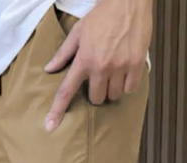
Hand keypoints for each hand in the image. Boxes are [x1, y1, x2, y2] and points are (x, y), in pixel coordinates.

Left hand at [44, 0, 152, 131]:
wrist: (128, 1)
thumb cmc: (103, 15)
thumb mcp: (79, 31)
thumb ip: (64, 53)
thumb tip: (49, 69)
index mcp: (84, 60)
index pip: (67, 90)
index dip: (58, 110)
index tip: (50, 125)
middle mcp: (101, 66)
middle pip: (96, 99)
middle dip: (97, 92)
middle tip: (100, 78)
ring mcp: (120, 67)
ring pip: (114, 96)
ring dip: (112, 89)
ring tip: (114, 72)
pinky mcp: (136, 64)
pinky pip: (130, 89)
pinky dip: (128, 84)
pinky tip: (126, 72)